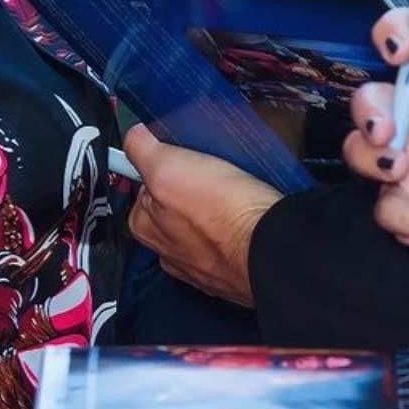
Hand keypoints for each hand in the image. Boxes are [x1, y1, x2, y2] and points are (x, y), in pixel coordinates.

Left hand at [123, 126, 280, 306]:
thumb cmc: (219, 211)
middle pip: (173, 209)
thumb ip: (142, 150)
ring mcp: (204, 268)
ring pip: (203, 229)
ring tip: (236, 192)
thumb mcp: (167, 166)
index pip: (144, 189)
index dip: (163, 169)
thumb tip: (134, 135)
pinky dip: (237, 231)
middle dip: (191, 192)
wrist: (273, 250)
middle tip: (213, 175)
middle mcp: (170, 254)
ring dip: (216, 213)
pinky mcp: (235, 273)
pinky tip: (248, 217)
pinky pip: (231, 244)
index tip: (184, 160)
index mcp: (146, 229)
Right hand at [343, 11, 408, 295]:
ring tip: (402, 173)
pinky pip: (380, 203)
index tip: (394, 50)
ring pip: (360, 149)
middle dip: (369, 113)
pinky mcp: (403, 207)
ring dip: (373, 160)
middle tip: (386, 131)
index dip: (393, 38)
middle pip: (370, 100)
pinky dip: (403, 213)